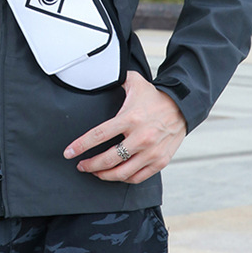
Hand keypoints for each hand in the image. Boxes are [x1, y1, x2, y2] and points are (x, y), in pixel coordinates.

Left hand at [63, 70, 186, 183]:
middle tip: (81, 165)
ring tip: (95, 172)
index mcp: (130, 118)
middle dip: (90, 165)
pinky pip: (137, 177)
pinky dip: (123, 178)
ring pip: (121, 172)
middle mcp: (141, 137)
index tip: (69, 152)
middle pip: (108, 159)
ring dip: (104, 175)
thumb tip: (101, 74)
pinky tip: (116, 174)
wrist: (182, 107)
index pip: (99, 135)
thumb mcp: (135, 83)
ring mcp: (151, 151)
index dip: (81, 145)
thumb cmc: (155, 97)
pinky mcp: (160, 161)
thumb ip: (117, 78)